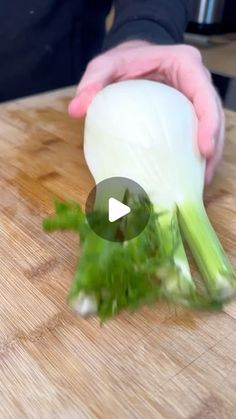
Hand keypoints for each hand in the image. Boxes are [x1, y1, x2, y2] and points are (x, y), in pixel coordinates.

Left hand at [68, 41, 224, 184]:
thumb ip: (92, 82)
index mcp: (183, 64)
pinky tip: (189, 175)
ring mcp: (194, 98)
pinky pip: (199, 133)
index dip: (209, 122)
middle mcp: (195, 81)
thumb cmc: (122, 61)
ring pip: (212, 127)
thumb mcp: (105, 65)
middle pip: (214, 115)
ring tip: (199, 184)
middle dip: (212, 147)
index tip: (204, 150)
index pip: (204, 93)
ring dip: (209, 157)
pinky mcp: (189, 113)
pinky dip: (196, 155)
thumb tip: (76, 109)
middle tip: (202, 178)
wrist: (131, 59)